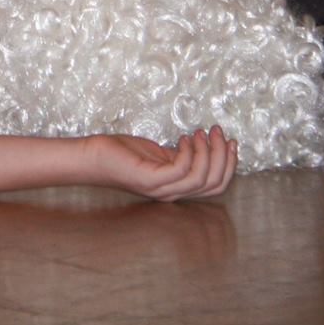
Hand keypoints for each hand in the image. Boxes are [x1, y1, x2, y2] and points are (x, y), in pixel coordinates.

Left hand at [83, 128, 235, 201]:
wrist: (93, 158)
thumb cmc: (124, 154)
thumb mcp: (161, 154)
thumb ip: (183, 155)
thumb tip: (206, 144)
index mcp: (178, 187)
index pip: (216, 186)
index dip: (230, 164)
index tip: (230, 141)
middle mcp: (173, 193)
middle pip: (214, 183)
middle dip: (223, 156)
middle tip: (217, 131)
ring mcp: (161, 189)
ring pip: (201, 178)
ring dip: (208, 152)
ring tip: (200, 132)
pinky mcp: (149, 180)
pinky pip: (181, 170)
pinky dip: (188, 152)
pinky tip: (181, 138)